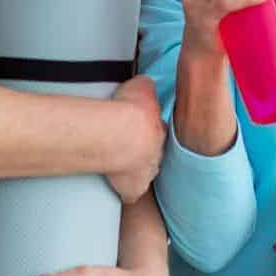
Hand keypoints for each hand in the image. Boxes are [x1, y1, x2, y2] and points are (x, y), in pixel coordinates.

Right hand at [103, 76, 163, 201]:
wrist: (119, 134)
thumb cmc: (130, 110)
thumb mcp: (142, 86)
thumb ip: (145, 86)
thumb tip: (144, 82)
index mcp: (161, 131)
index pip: (157, 130)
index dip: (146, 128)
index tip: (135, 126)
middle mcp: (157, 154)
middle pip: (152, 153)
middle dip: (142, 150)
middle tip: (124, 144)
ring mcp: (147, 173)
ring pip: (144, 173)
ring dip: (133, 169)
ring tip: (117, 163)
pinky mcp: (133, 189)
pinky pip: (130, 193)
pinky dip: (124, 191)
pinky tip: (114, 186)